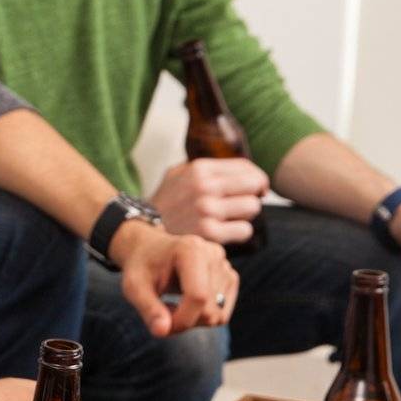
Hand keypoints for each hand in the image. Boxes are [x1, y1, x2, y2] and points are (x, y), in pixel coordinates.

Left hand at [111, 222, 237, 336]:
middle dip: (185, 321)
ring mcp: (226, 266)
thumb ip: (148, 308)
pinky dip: (203, 316)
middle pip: (210, 310)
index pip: (198, 297)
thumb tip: (162, 331)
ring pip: (218, 316)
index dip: (182, 320)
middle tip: (162, 312)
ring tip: (173, 304)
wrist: (151, 250)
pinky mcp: (231, 277)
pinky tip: (186, 303)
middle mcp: (214, 255)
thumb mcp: (134, 287)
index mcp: (191, 250)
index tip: (162, 326)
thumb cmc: (142, 268)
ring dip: (193, 320)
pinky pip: (222, 314)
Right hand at [149, 157, 268, 243]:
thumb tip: (243, 170)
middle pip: (254, 184)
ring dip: (246, 214)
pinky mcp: (211, 233)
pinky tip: (227, 231)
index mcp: (199, 168)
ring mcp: (208, 210)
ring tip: (233, 217)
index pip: (246, 167)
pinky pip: (244, 230)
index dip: (257, 178)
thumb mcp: (178, 174)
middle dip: (255, 194)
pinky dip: (239, 232)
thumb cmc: (166, 202)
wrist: (143, 230)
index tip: (257, 187)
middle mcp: (205, 187)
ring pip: (252, 207)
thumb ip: (207, 168)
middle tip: (246, 202)